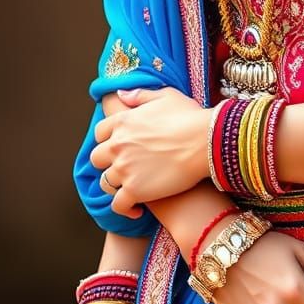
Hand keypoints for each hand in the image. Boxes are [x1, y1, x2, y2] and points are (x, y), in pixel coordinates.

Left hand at [90, 87, 209, 217]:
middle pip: (98, 158)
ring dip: (116, 185)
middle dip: (107, 162)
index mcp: (123, 121)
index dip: (107, 140)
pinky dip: (125, 209)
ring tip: (130, 188)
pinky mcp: (134, 190)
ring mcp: (124, 169)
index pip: (100, 132)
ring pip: (106, 183)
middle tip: (124, 166)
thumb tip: (121, 94)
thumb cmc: (189, 117)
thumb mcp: (166, 96)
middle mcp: (118, 145)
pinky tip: (137, 209)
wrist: (205, 142)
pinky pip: (119, 205)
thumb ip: (140, 95)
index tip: (118, 145)